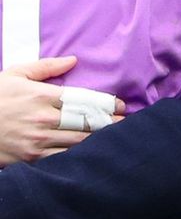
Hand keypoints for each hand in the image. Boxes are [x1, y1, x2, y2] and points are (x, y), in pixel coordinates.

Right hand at [0, 57, 124, 165]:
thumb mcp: (15, 74)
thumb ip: (46, 67)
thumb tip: (73, 60)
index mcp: (43, 96)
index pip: (86, 99)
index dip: (108, 104)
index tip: (121, 106)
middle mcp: (44, 118)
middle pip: (88, 122)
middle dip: (111, 123)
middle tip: (127, 124)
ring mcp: (39, 140)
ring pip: (81, 142)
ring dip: (102, 140)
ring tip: (118, 139)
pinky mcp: (33, 158)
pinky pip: (65, 158)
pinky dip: (82, 156)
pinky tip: (96, 155)